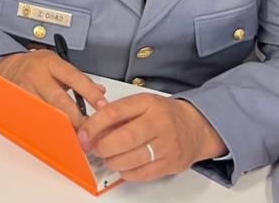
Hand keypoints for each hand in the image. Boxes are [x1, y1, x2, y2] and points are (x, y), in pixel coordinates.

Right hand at [0, 51, 107, 126]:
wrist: (8, 66)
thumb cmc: (36, 66)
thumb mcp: (58, 65)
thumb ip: (80, 79)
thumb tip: (100, 92)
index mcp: (50, 63)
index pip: (75, 78)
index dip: (90, 93)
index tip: (103, 106)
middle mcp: (36, 76)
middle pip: (60, 101)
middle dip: (77, 118)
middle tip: (90, 129)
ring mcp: (25, 90)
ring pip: (47, 114)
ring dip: (62, 127)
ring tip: (75, 136)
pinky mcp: (18, 104)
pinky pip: (36, 119)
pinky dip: (48, 128)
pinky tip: (57, 134)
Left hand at [77, 94, 226, 181]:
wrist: (195, 128)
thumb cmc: (164, 115)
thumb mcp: (141, 104)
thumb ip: (117, 114)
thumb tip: (90, 129)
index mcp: (147, 104)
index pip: (114, 113)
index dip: (93, 126)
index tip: (83, 135)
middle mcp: (159, 123)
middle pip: (123, 138)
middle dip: (102, 147)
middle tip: (95, 149)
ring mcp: (166, 145)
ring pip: (131, 159)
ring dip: (112, 161)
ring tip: (109, 157)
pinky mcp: (170, 164)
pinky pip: (141, 174)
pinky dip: (125, 172)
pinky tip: (123, 165)